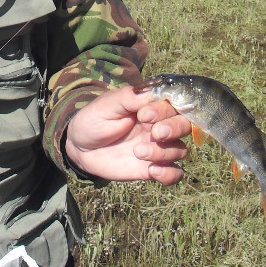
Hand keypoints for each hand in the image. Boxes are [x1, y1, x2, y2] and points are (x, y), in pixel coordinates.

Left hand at [64, 85, 191, 184]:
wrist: (81, 147)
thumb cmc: (94, 120)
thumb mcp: (106, 105)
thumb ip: (128, 98)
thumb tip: (151, 92)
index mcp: (149, 107)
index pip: (172, 104)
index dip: (164, 110)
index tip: (144, 114)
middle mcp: (158, 126)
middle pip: (185, 126)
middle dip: (174, 128)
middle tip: (155, 133)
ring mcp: (157, 148)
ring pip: (180, 150)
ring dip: (164, 152)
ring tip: (138, 151)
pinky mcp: (153, 168)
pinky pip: (174, 174)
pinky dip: (169, 174)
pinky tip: (153, 171)